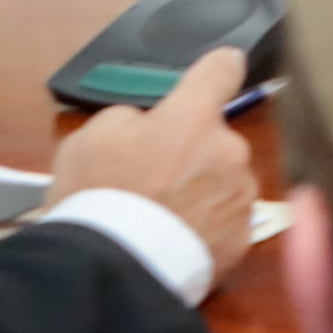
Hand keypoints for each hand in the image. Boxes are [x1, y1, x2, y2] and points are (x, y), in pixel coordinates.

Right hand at [46, 51, 260, 287]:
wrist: (114, 267)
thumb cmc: (97, 196)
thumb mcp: (89, 140)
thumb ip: (128, 121)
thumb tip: (147, 126)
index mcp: (192, 118)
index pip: (220, 72)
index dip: (219, 68)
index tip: (225, 66)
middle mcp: (228, 149)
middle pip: (214, 140)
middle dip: (191, 153)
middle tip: (151, 180)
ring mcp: (241, 195)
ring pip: (224, 181)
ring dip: (201, 191)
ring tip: (158, 217)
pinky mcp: (244, 237)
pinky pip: (226, 220)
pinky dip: (206, 226)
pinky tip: (174, 239)